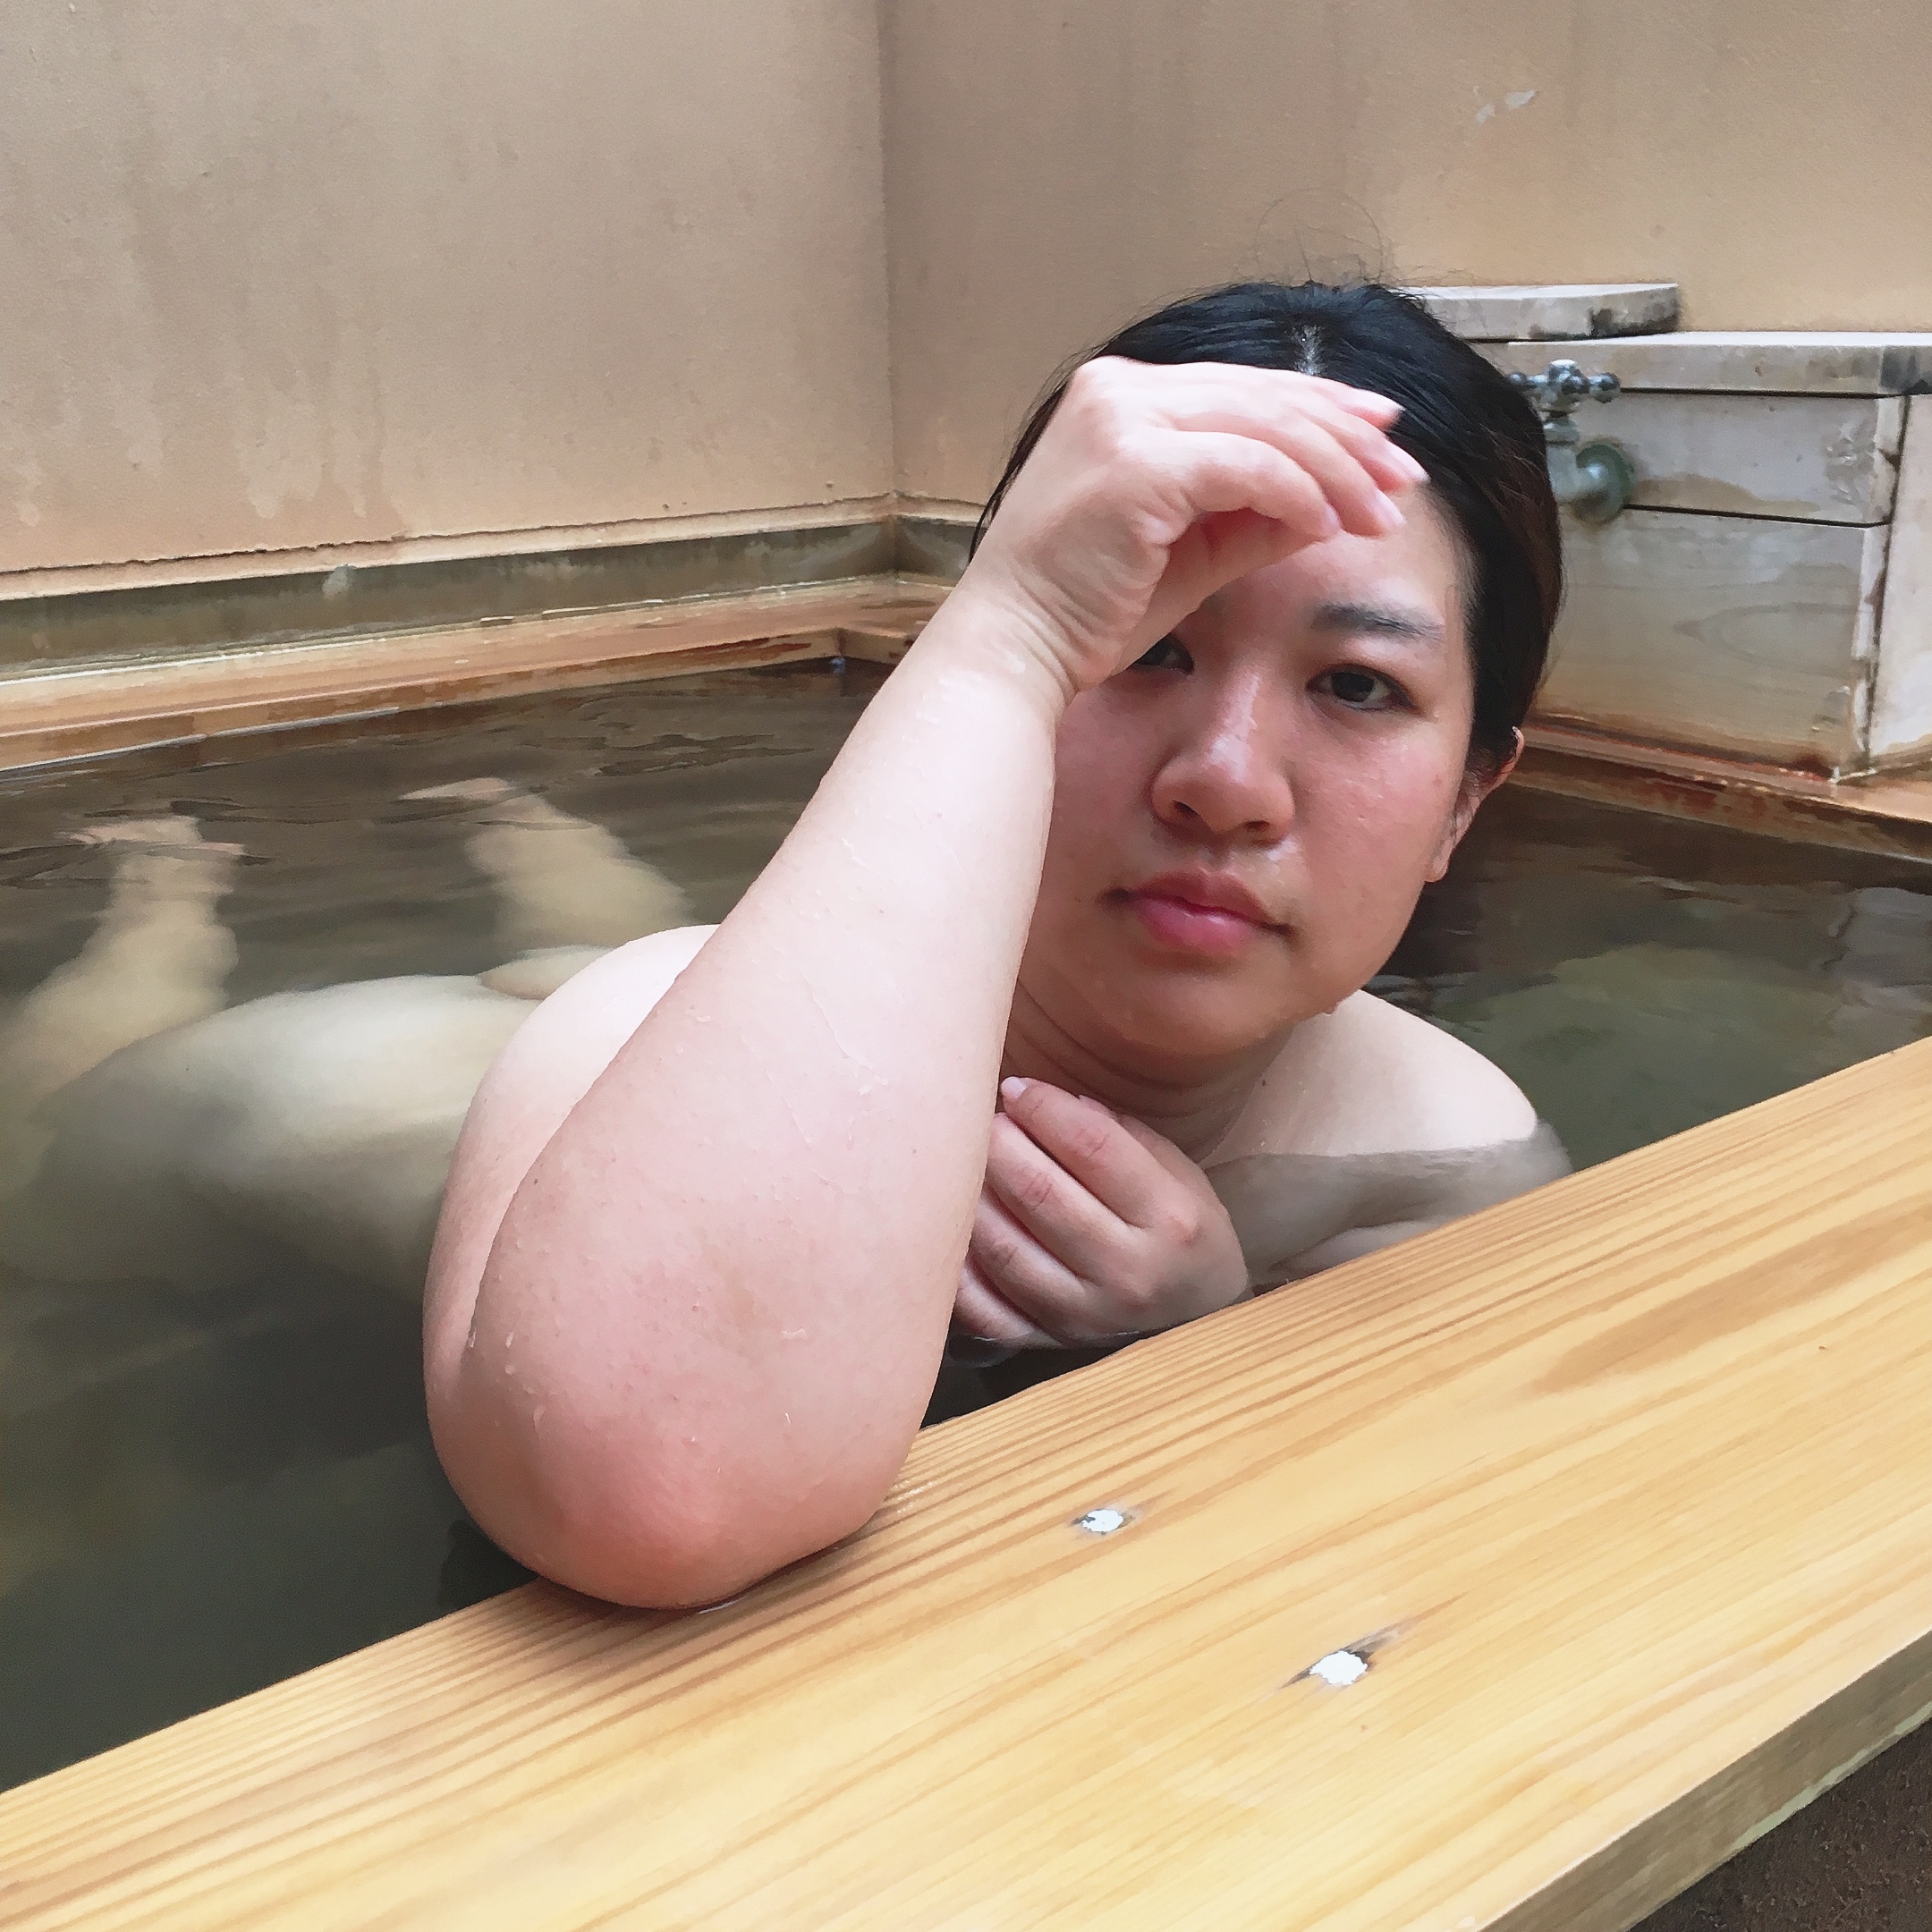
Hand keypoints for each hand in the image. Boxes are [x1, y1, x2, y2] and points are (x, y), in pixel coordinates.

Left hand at [953, 1077, 1250, 1348]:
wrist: (1200, 1315)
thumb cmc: (1181, 1228)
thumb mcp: (1177, 1172)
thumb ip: (1119, 1134)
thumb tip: (1049, 1101)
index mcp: (1170, 1218)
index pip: (1093, 1147)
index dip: (1044, 1108)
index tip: (1016, 1089)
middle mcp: (1129, 1272)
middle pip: (1039, 1193)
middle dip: (1000, 1144)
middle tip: (985, 1122)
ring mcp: (1085, 1315)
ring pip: (1004, 1248)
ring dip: (974, 1195)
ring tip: (968, 1164)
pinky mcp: (1049, 1342)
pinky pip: (985, 1309)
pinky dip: (959, 1267)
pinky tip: (955, 1229)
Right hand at [959, 357, 1426, 694]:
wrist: (1016, 650)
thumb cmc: (1086, 611)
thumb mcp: (1188, 552)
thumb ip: (1254, 516)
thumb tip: (1332, 500)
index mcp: (1119, 398)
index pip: (1244, 388)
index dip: (1326, 409)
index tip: (1385, 440)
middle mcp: (1116, 390)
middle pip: (1265, 395)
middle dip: (1349, 438)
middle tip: (1404, 477)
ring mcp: (1121, 420)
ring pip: (1267, 426)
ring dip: (1338, 471)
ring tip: (1381, 513)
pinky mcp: (1135, 463)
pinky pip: (1249, 468)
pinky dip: (1300, 495)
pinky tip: (1329, 526)